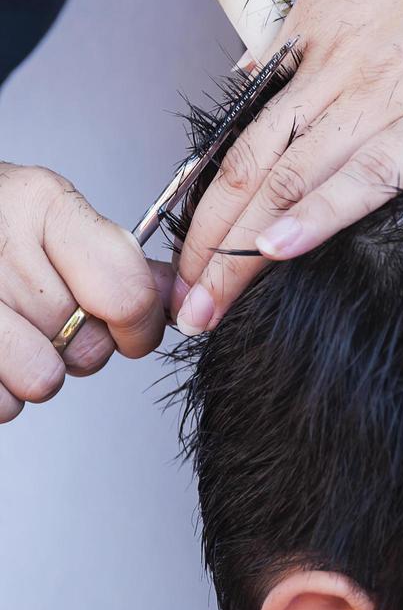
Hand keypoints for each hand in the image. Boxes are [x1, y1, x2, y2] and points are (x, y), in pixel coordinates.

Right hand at [0, 162, 172, 422]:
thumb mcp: (52, 216)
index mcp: (42, 205)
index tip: (134, 330)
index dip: (141, 326)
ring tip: (14, 333)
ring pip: (42, 381)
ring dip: (36, 370)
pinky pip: (2, 404)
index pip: (128, 294)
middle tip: (48, 317)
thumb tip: (177, 294)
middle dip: (79, 344)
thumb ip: (117, 257)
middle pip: (89, 345)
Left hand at [174, 0, 402, 333]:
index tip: (188, 241)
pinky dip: (318, 216)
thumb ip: (311, 7)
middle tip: (181, 297)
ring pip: (287, 182)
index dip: (203, 195)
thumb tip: (265, 57)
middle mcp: (335, 64)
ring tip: (209, 304)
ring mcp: (384, 92)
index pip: (240, 128)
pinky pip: (368, 176)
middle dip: (202, 244)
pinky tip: (280, 251)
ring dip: (238, 252)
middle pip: (246, 168)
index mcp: (316, 26)